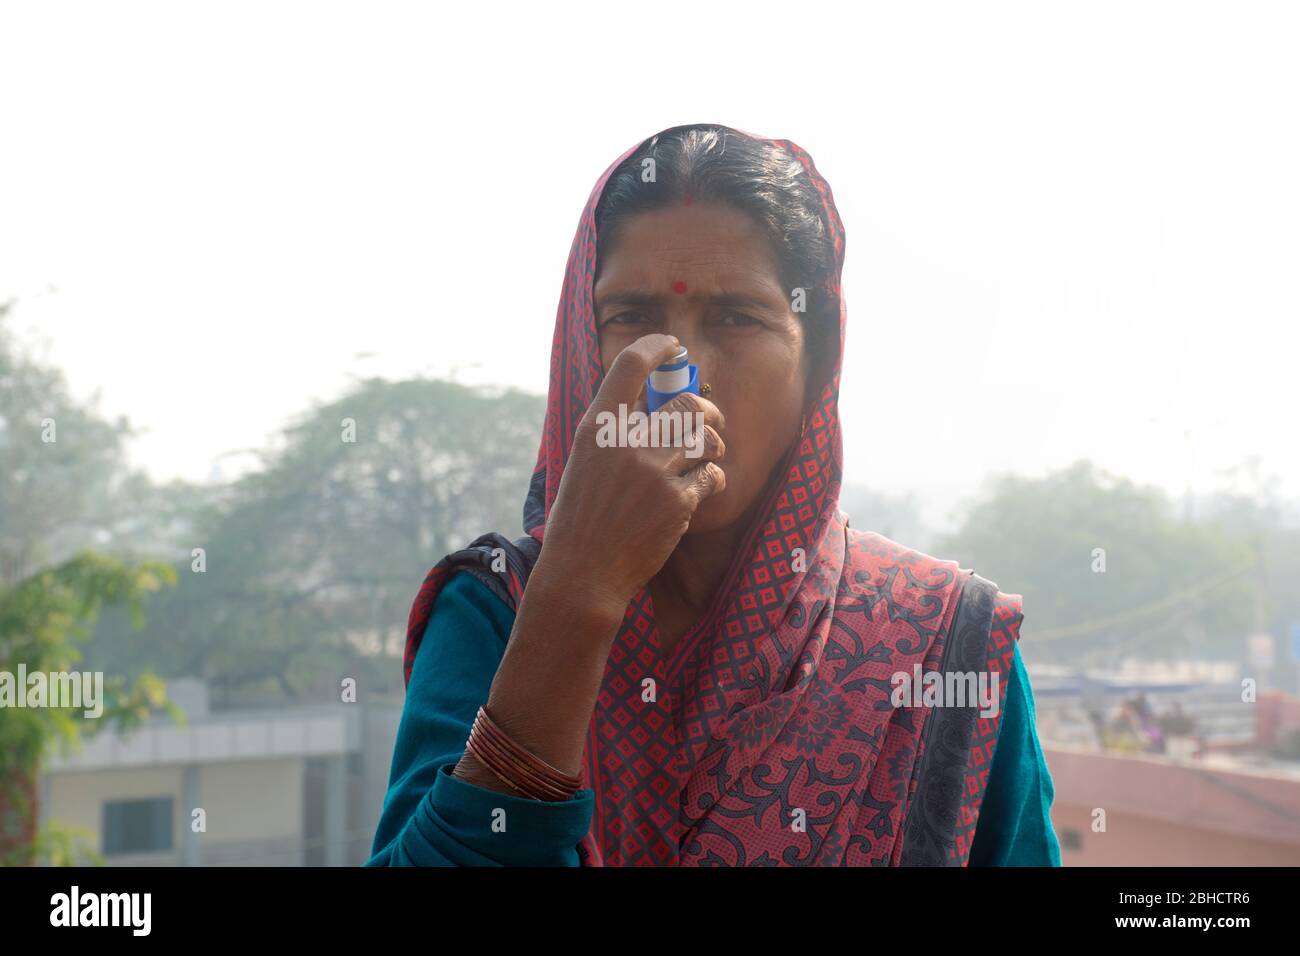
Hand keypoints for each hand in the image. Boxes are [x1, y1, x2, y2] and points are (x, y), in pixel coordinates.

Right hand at [533, 333, 726, 617]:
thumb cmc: (581, 517)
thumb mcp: (584, 461)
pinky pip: (711, 476)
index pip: (630, 366)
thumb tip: (649, 405)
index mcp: (596, 427)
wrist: (584, 571)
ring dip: (715, 445)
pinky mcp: (677, 501)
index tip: (673, 346)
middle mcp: (626, 443)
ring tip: (709, 455)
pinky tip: (702, 487)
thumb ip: (612, 431)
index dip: (657, 348)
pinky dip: (712, 479)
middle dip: (709, 410)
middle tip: (710, 422)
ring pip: (706, 439)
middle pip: (688, 403)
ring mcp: (654, 472)